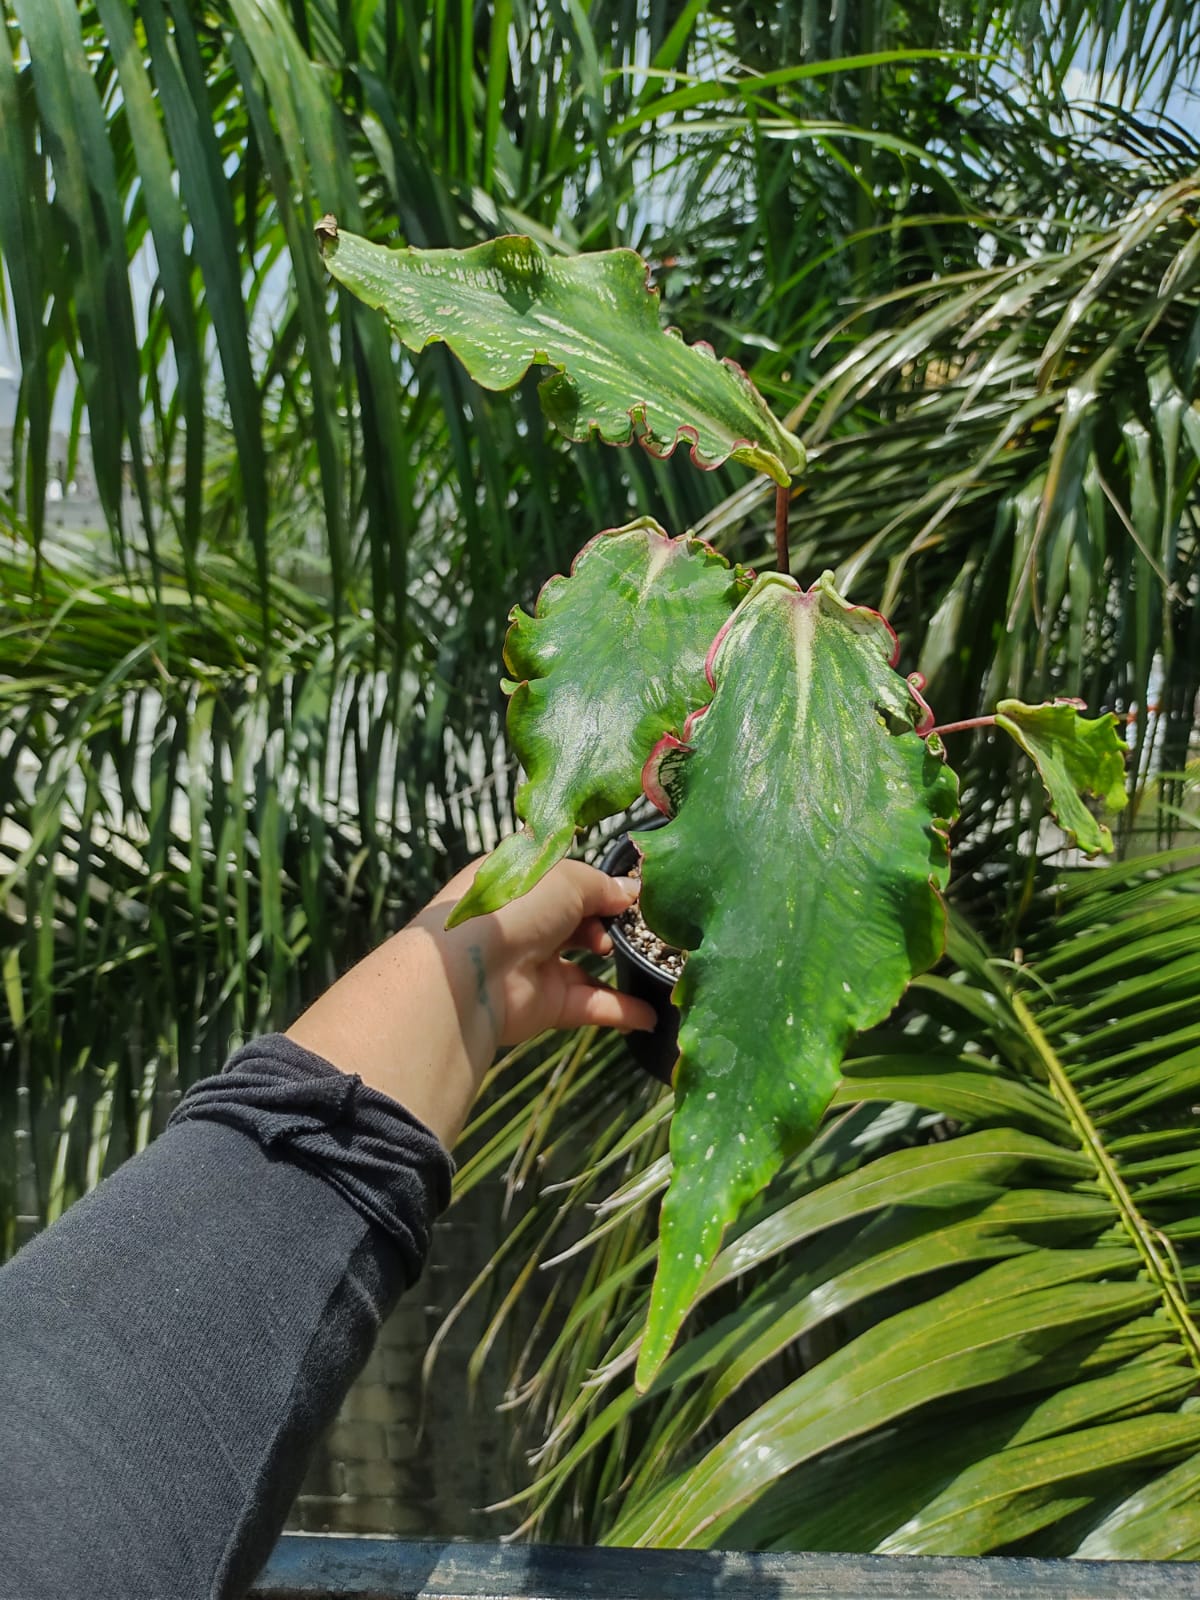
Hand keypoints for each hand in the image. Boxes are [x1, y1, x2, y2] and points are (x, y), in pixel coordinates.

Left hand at [424, 857, 657, 1046]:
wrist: (472, 972)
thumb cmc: (514, 907)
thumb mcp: (566, 878)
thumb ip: (602, 886)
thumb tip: (631, 892)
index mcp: (522, 882)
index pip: (566, 879)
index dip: (601, 885)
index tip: (635, 893)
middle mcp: (526, 921)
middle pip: (579, 920)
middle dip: (612, 923)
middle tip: (636, 926)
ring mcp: (536, 963)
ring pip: (587, 964)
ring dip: (620, 964)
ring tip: (651, 961)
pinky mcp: (546, 1003)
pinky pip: (590, 1004)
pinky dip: (621, 1010)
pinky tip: (651, 1013)